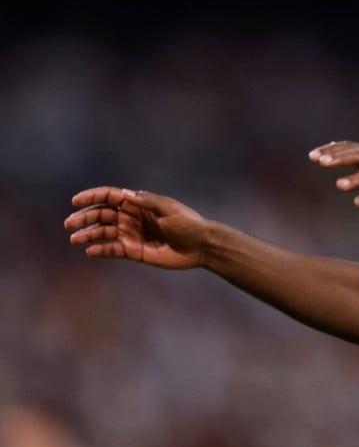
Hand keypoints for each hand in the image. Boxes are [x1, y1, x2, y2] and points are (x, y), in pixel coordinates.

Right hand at [64, 187, 206, 268]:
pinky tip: (91, 251)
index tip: (76, 201)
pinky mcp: (135, 251)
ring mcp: (131, 234)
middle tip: (70, 224)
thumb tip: (124, 195)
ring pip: (104, 233)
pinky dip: (101, 250)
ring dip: (88, 235)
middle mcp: (131, 218)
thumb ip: (146, 202)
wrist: (200, 246)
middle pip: (102, 215)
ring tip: (75, 239)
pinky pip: (113, 250)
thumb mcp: (168, 209)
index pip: (110, 197)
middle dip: (84, 218)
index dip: (92, 197)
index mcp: (138, 203)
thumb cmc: (188, 223)